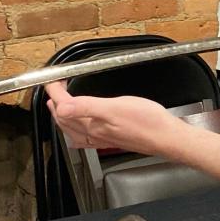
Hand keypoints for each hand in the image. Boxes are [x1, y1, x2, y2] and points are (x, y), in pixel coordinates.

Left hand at [45, 81, 186, 156]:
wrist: (166, 137)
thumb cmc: (147, 123)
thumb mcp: (115, 108)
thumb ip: (86, 107)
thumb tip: (62, 107)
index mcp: (92, 124)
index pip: (65, 108)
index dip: (56, 93)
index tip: (53, 81)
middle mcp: (94, 133)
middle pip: (66, 119)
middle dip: (56, 103)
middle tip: (54, 88)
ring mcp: (102, 138)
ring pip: (73, 128)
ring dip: (63, 116)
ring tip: (59, 105)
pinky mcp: (111, 139)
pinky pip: (85, 137)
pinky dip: (77, 130)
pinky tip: (80, 129)